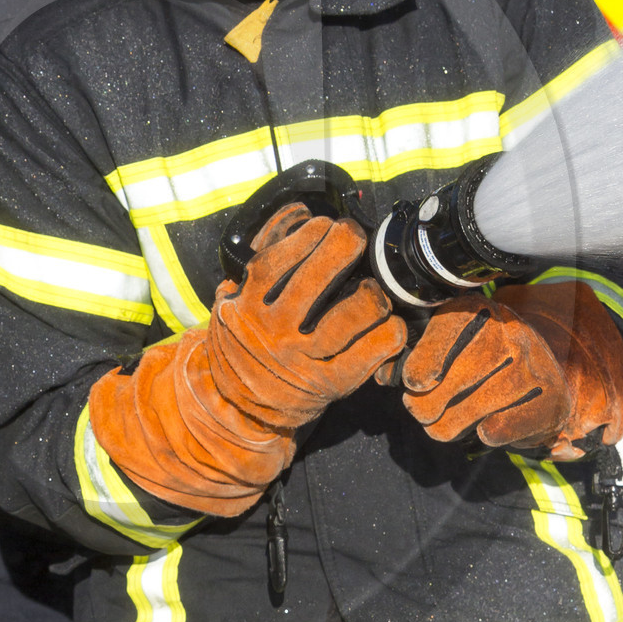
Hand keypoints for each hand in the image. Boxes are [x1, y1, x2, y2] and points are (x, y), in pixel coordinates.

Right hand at [88, 201, 405, 515]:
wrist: (241, 409)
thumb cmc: (245, 342)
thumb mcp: (231, 301)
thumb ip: (257, 259)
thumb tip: (294, 212)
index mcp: (246, 307)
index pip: (274, 262)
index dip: (304, 236)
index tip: (325, 223)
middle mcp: (273, 332)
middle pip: (312, 283)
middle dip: (340, 249)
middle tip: (354, 237)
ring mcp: (302, 360)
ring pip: (346, 320)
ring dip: (370, 294)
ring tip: (375, 284)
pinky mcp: (330, 385)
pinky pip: (368, 355)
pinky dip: (387, 335)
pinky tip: (391, 323)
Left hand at [401, 279, 622, 455]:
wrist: (554, 367)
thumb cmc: (489, 358)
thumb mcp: (462, 339)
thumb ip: (429, 350)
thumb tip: (398, 378)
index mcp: (486, 312)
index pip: (450, 330)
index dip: (425, 361)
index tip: (414, 383)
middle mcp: (514, 333)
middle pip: (459, 375)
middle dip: (428, 404)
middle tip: (421, 413)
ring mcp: (535, 366)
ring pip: (477, 407)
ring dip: (449, 425)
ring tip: (441, 428)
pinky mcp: (551, 400)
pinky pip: (506, 426)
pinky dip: (489, 432)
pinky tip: (483, 430)